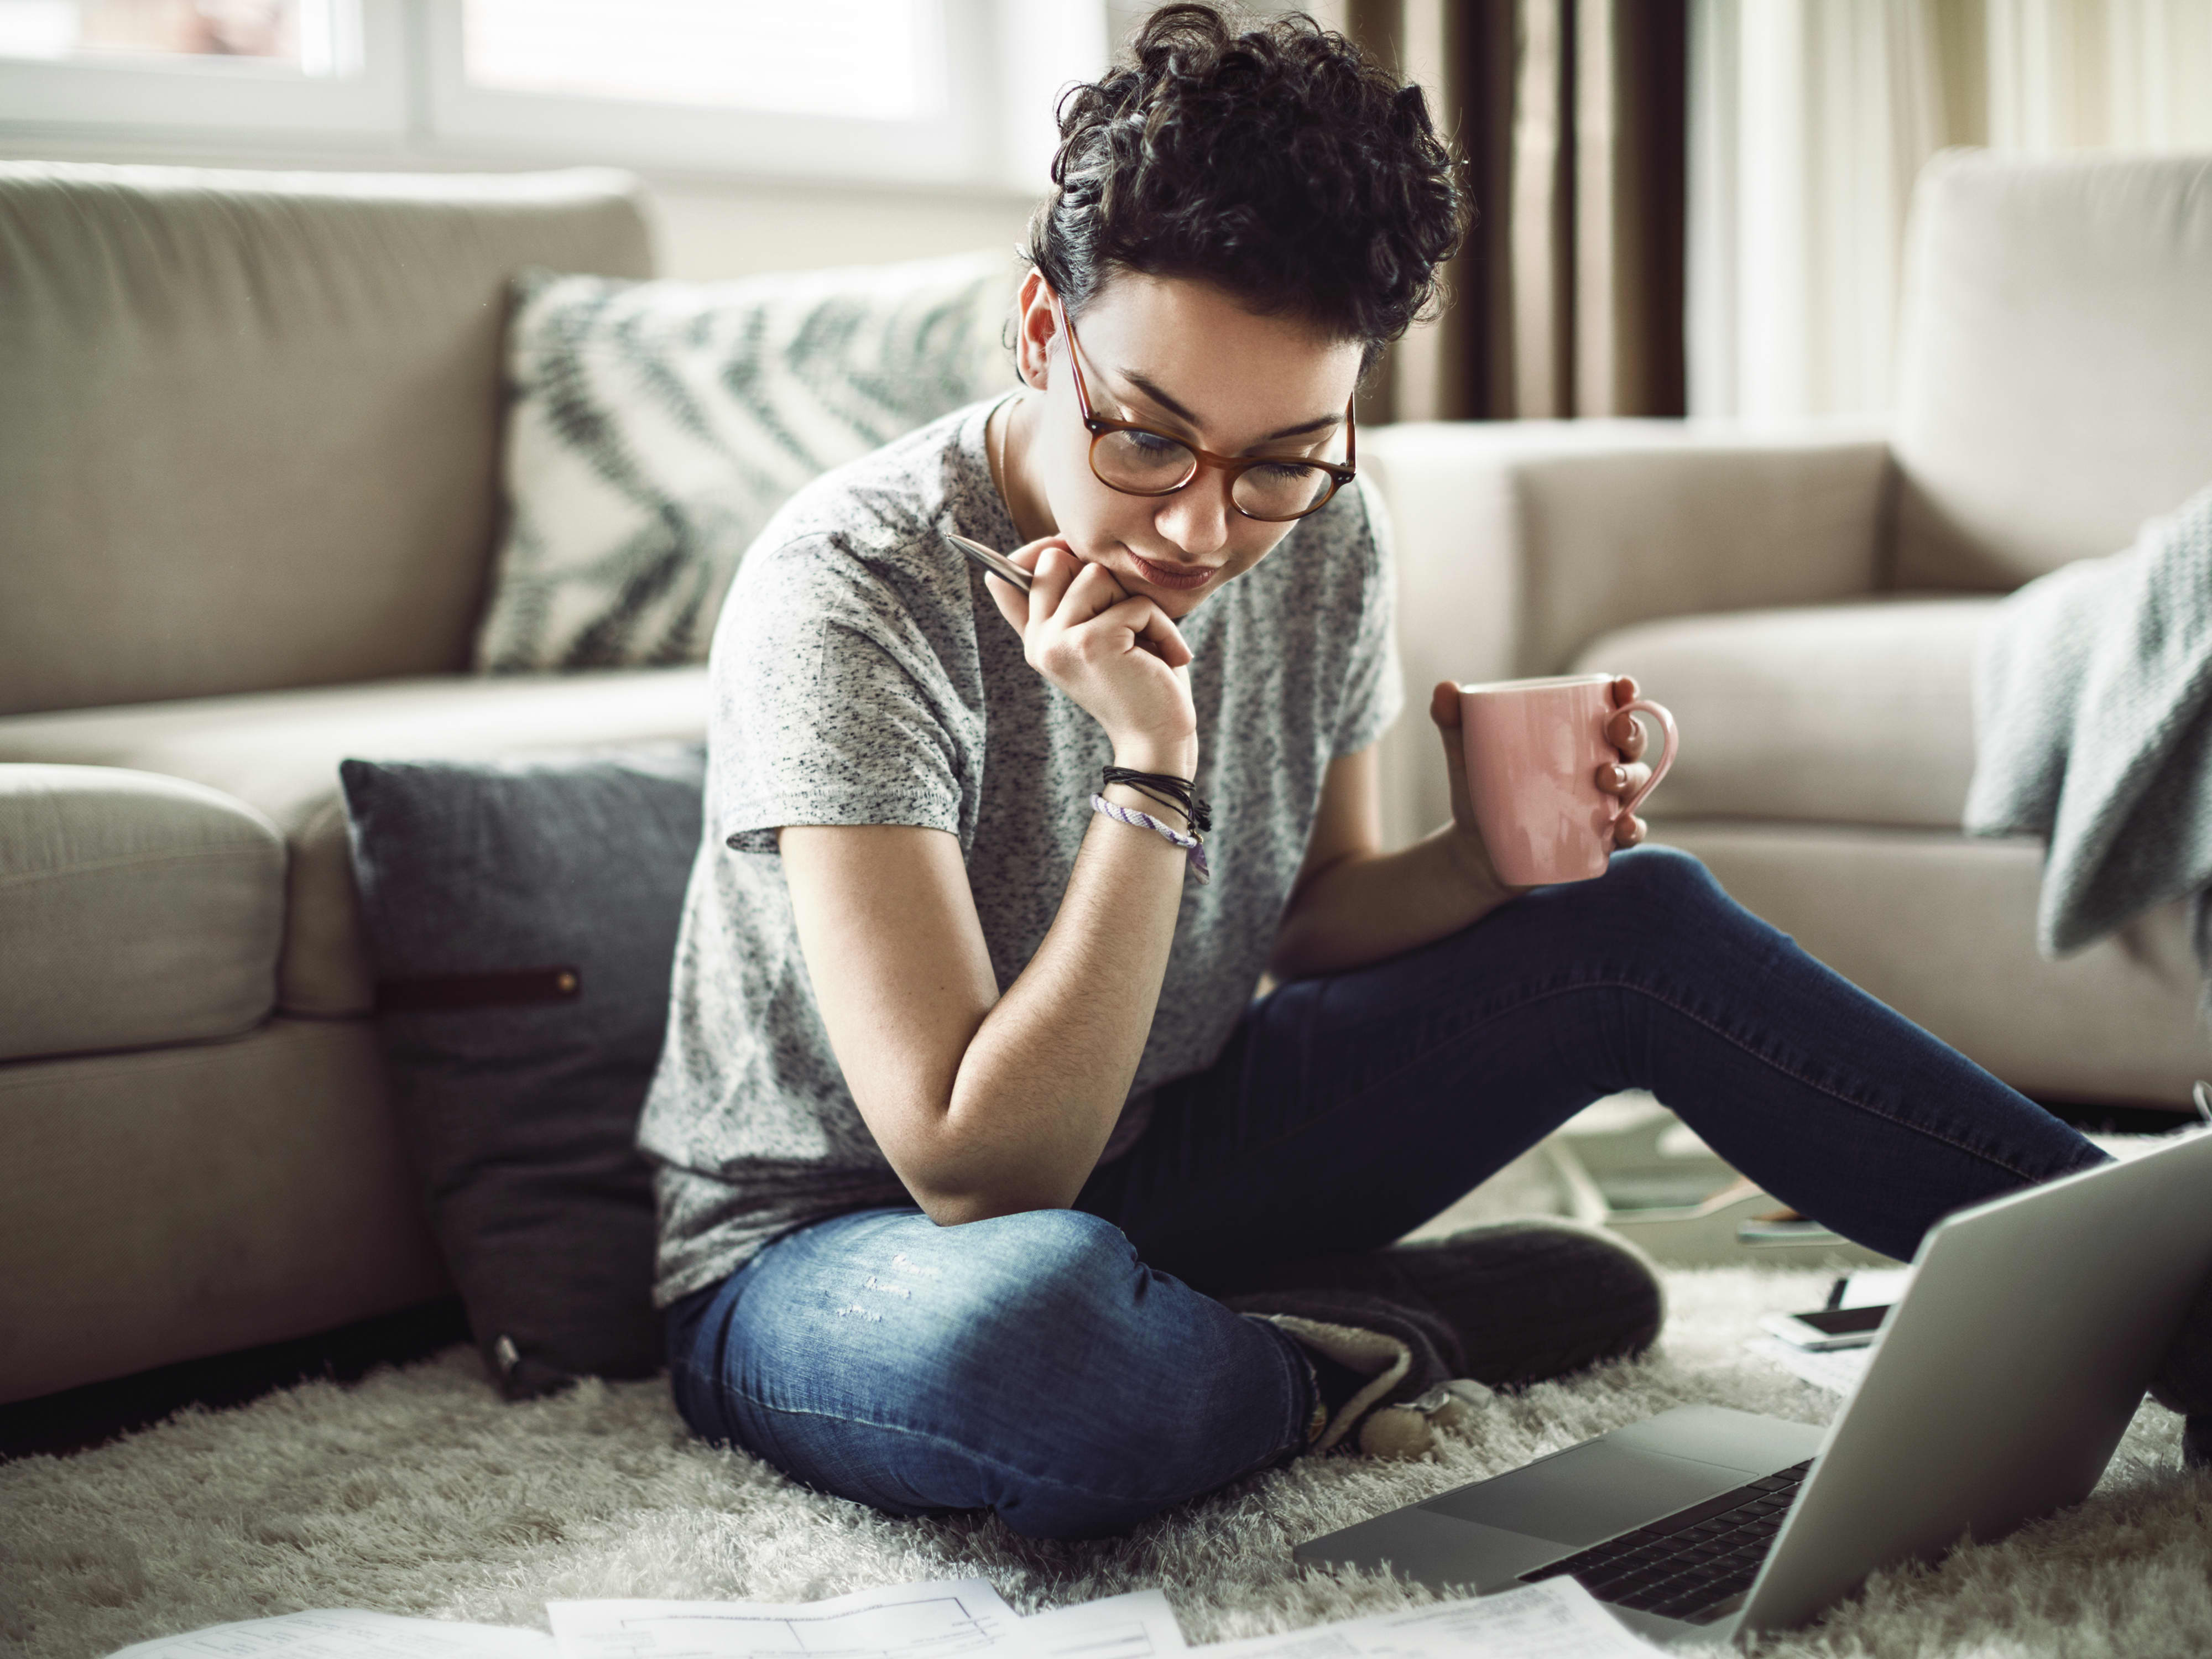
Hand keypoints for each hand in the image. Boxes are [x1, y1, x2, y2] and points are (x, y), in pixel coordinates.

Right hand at [983, 537, 1196, 752]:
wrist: (1157, 740)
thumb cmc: (1138, 683)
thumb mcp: (1097, 638)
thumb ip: (1067, 603)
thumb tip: (1036, 554)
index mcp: (1035, 639)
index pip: (1008, 576)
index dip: (1042, 551)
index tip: (1069, 551)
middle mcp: (1038, 641)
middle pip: (1057, 560)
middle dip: (1102, 579)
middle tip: (1125, 620)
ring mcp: (1059, 642)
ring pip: (1096, 575)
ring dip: (1137, 605)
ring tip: (1147, 643)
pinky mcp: (1092, 643)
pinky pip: (1135, 603)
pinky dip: (1162, 627)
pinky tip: (1166, 659)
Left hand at [1428, 672, 1654, 892]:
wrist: (1474, 850)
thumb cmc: (1481, 790)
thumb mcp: (1467, 756)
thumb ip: (1455, 722)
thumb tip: (1444, 688)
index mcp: (1577, 735)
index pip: (1611, 707)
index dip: (1626, 694)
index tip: (1622, 686)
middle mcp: (1600, 764)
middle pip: (1631, 743)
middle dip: (1632, 732)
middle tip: (1615, 731)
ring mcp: (1603, 802)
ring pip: (1635, 784)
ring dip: (1631, 778)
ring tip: (1607, 779)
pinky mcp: (1599, 837)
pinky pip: (1628, 832)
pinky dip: (1633, 829)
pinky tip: (1624, 828)